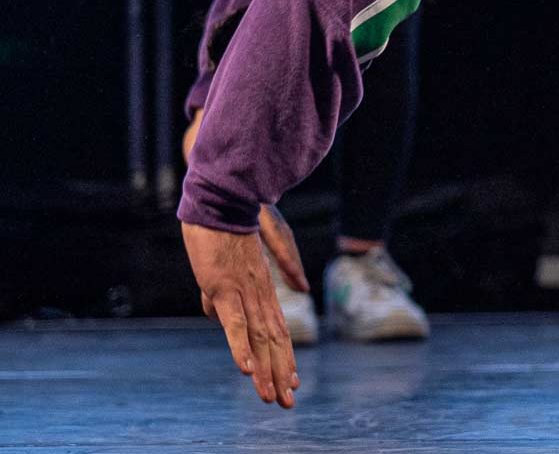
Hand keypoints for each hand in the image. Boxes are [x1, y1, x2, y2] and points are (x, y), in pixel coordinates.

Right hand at [183, 217, 302, 406]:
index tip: (292, 383)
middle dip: (280, 373)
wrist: (223, 199)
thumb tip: (230, 306)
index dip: (284, 357)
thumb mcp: (228, 264)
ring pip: (258, 337)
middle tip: (288, 403)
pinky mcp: (225, 287)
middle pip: (274, 340)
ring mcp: (243, 291)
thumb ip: (231, 287)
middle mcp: (259, 294)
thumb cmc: (228, 227)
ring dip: (264, 370)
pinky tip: (247, 369)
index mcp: (261, 290)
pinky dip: (241, 346)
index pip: (277, 331)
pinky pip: (235, 322)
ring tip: (271, 397)